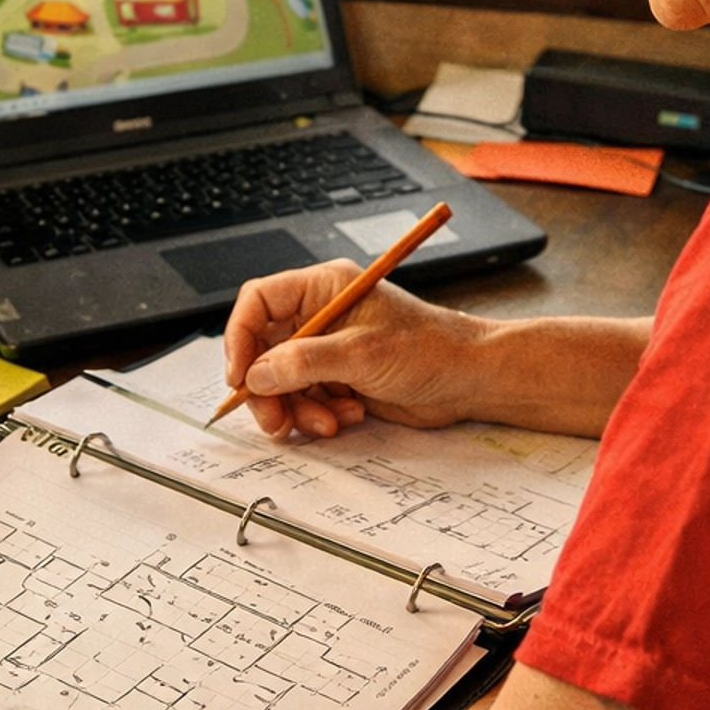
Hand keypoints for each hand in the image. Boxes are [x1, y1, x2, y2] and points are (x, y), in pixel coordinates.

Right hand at [223, 260, 491, 438]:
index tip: (241, 377)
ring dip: (297, 408)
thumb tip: (257, 375)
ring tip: (327, 421)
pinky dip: (319, 414)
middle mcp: (320, 315)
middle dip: (268, 389)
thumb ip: (304, 363)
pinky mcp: (339, 377)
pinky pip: (306, 399)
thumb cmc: (429, 349)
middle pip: (263, 349)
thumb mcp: (362, 353)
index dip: (241, 337)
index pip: (258, 302)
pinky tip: (349, 415)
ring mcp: (328, 348)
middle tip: (275, 420)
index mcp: (323, 288)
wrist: (468, 379)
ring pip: (282, 382)